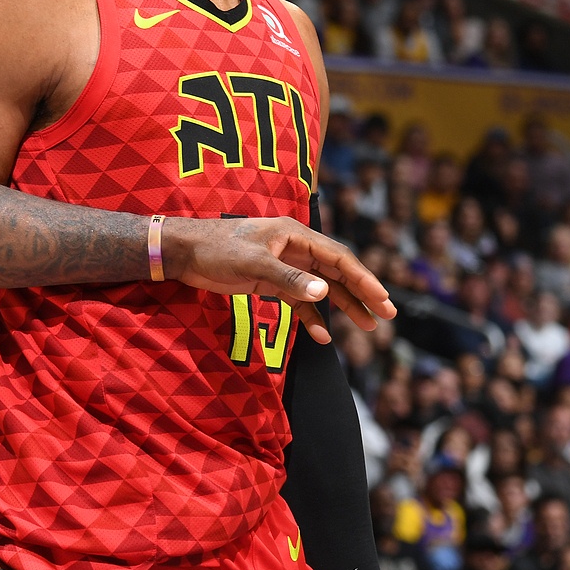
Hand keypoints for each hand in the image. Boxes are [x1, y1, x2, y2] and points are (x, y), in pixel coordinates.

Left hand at [160, 216, 395, 344]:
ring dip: (343, 306)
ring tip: (368, 327)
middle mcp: (294, 248)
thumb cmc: (216, 249)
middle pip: (336, 272)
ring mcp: (283, 265)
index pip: (338, 257)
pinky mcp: (269, 281)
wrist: (182, 252)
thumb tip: (324, 294)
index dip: (363, 278)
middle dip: (362, 293)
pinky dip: (311, 316)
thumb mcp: (253, 263)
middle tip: (387, 316)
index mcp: (295, 234)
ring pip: (321, 287)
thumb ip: (288, 280)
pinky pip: (298, 300)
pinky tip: (322, 335)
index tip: (383, 300)